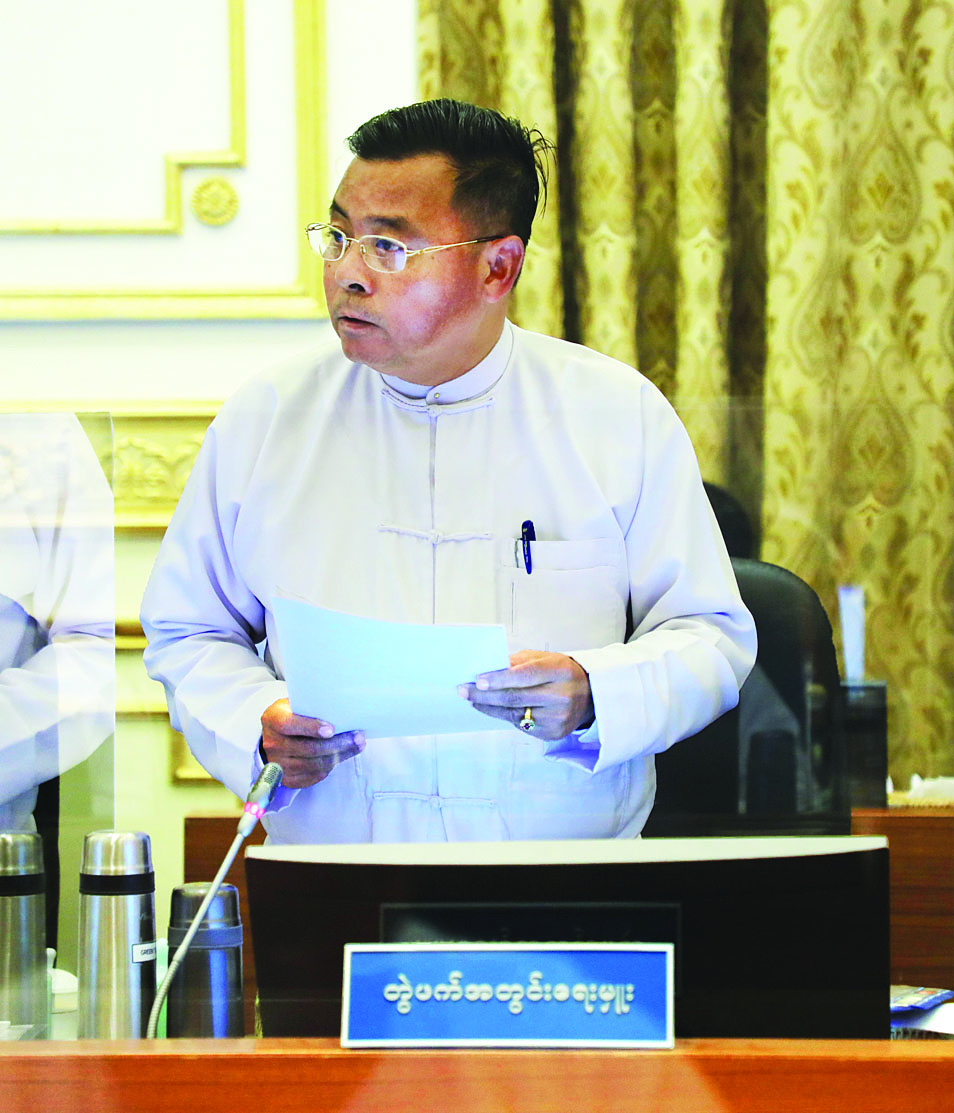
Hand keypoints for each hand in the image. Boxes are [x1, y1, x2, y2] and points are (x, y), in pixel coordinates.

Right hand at [260, 698, 364, 787]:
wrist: (275, 734)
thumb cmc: (292, 715)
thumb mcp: (296, 704)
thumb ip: (312, 709)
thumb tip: (343, 714)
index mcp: (273, 720)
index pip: (290, 725)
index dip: (311, 728)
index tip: (332, 729)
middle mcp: (272, 744)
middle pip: (309, 748)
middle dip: (337, 744)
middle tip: (357, 737)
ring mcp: (278, 764)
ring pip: (315, 764)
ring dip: (340, 756)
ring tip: (356, 746)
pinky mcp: (287, 779)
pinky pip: (314, 776)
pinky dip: (331, 766)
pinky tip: (343, 755)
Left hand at [458, 650, 594, 740]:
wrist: (590, 695)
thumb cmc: (560, 672)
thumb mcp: (544, 658)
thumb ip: (517, 661)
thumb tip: (487, 668)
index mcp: (560, 671)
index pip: (525, 675)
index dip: (500, 678)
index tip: (477, 680)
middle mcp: (562, 696)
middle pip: (515, 697)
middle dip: (485, 695)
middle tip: (464, 691)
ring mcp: (559, 717)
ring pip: (515, 714)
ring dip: (489, 708)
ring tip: (473, 701)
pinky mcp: (554, 733)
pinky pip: (521, 725)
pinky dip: (504, 716)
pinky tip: (493, 709)